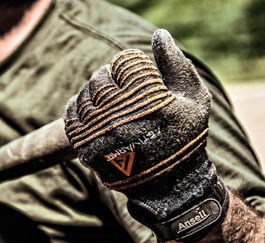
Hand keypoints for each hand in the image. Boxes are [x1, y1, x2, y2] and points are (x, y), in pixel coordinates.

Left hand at [64, 29, 227, 241]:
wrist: (171, 185)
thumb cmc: (184, 138)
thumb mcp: (193, 99)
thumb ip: (176, 64)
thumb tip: (158, 34)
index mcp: (147, 99)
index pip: (124, 63)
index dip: (127, 64)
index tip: (132, 72)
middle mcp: (121, 115)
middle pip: (99, 78)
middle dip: (106, 76)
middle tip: (114, 83)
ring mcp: (101, 134)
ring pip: (83, 97)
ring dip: (90, 92)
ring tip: (103, 97)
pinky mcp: (88, 149)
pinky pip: (71, 119)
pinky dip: (75, 109)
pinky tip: (87, 108)